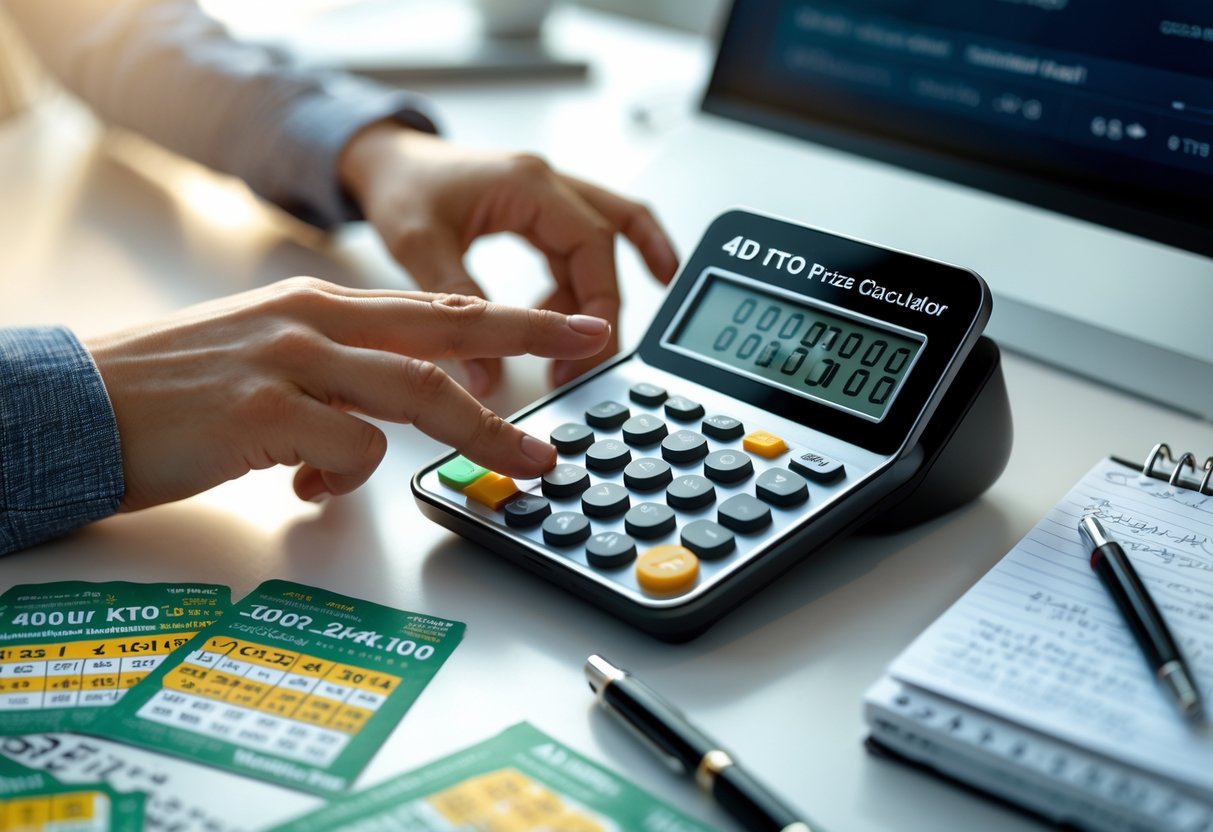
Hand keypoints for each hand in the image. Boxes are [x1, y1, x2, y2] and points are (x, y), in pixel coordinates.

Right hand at [85, 278, 610, 509]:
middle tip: (595, 343)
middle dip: (532, 336)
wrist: (75, 403)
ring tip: (524, 461)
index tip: (570, 322)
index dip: (511, 314)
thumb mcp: (267, 355)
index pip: (436, 306)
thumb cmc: (172, 389)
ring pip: (418, 389)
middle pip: (448, 329)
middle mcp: (313, 320)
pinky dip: (347, 481)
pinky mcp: (260, 413)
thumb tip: (387, 426)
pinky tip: (307, 489)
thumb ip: (338, 377)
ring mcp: (288, 361)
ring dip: (481, 429)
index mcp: (320, 305)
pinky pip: (347, 452)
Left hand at [338, 124, 677, 392]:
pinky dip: (602, 273)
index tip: (591, 347)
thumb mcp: (420, 247)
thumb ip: (457, 307)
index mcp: (527, 185)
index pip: (592, 244)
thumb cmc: (398, 186)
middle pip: (606, 245)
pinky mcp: (540, 212)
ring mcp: (548, 196)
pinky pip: (589, 242)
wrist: (382, 160)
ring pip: (606, 241)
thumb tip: (487, 377)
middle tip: (586, 362)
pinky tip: (601, 311)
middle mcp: (547, 185)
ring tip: (580, 351)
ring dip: (602, 296)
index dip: (600, 301)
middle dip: (602, 309)